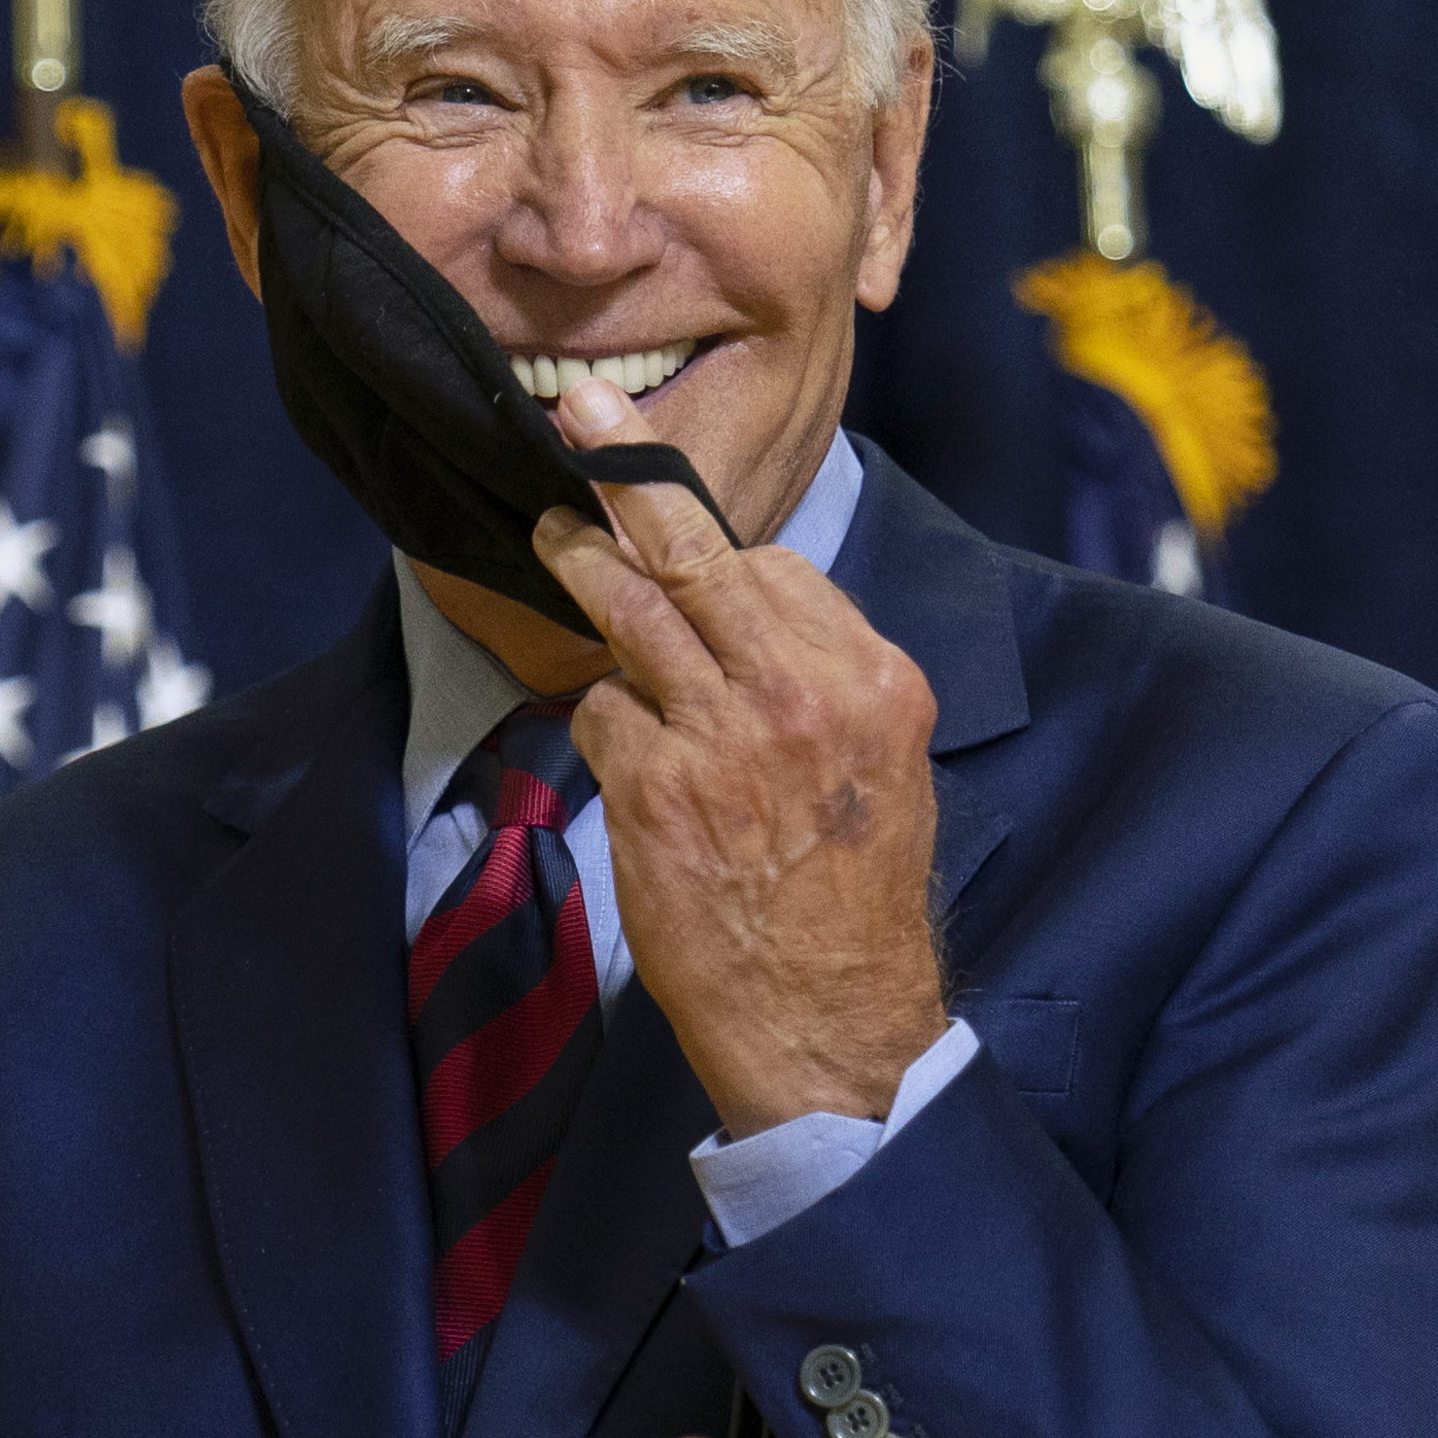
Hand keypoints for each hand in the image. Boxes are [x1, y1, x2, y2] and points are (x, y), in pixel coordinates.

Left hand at [529, 377, 949, 1134]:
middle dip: (633, 480)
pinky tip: (629, 760)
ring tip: (554, 533)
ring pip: (634, 611)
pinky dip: (605, 723)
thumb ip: (825, 680)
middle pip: (703, 557)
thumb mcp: (883, 769)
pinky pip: (604, 710)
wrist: (831, 1017)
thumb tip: (753, 608)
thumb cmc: (854, 898)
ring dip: (583, 563)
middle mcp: (805, 693)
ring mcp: (725, 736)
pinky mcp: (656, 786)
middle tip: (581, 420)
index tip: (677, 508)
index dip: (723, 549)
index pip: (783, 570)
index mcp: (875, 680)